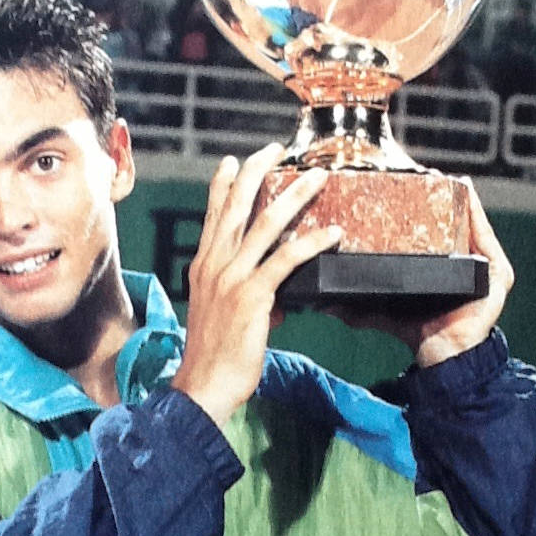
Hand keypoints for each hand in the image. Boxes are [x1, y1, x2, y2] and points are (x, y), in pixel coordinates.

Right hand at [172, 144, 341, 426]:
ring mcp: (231, 278)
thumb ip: (240, 295)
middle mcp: (214, 265)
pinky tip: (333, 234)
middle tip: (275, 148)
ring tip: (316, 177)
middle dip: (257, 172)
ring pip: (265, 224)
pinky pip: (287, 260)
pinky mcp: (252, 295)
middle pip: (236, 206)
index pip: (213, 216)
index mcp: (203, 267)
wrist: (202, 387)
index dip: (222, 185)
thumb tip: (271, 298)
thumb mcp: (218, 315)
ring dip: (295, 197)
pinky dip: (312, 243)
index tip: (233, 161)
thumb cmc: (212, 356)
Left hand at [329, 180, 513, 367]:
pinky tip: (465, 190)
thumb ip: (357, 306)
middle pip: (451, 219)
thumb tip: (323, 300)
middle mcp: (465, 261)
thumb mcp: (384, 311)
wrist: (445, 363)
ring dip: (457, 196)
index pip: (433, 227)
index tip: (400, 176)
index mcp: (442, 265)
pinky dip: (476, 212)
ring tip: (439, 174)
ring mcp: (485, 266)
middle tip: (417, 168)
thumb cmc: (419, 333)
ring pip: (470, 221)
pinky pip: (486, 236)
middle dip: (437, 192)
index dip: (418, 200)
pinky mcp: (496, 274)